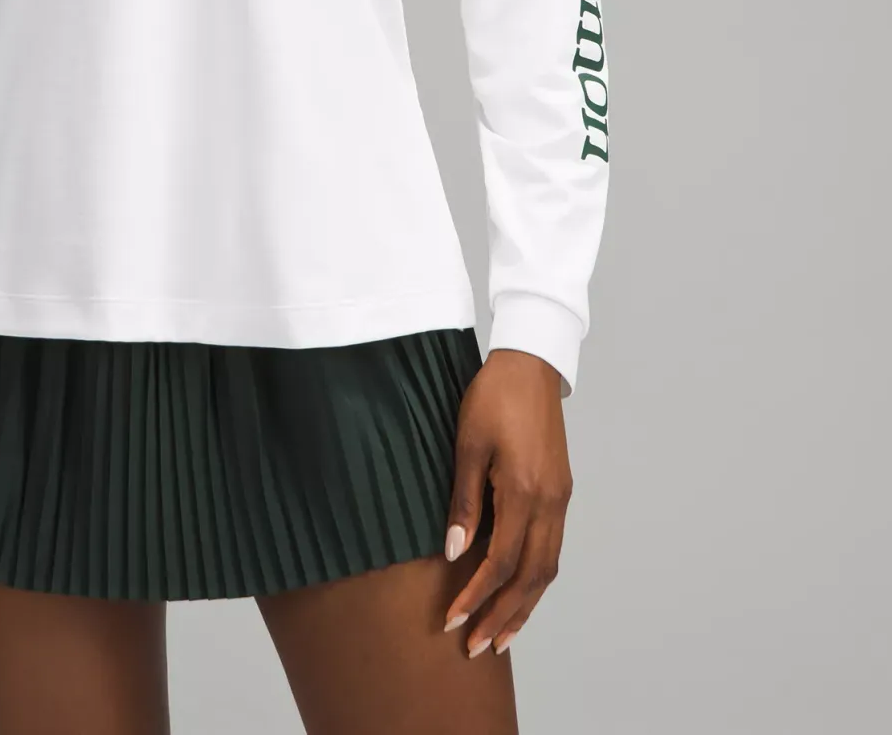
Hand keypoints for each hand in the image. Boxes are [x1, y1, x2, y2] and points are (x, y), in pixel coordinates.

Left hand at [441, 348, 571, 657]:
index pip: (499, 563)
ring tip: (501, 636)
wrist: (531, 364)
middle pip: (529, 578)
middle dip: (502, 616)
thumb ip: (463, 501)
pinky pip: (552, 549)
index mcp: (522, 491)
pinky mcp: (561, 492)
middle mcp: (548, 503)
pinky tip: (520, 592)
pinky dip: (536, 579)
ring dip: (524, 606)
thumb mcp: (467, 443)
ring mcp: (560, 499)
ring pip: (547, 569)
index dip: (475, 596)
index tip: (452, 620)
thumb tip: (453, 552)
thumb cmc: (492, 397)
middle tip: (476, 647)